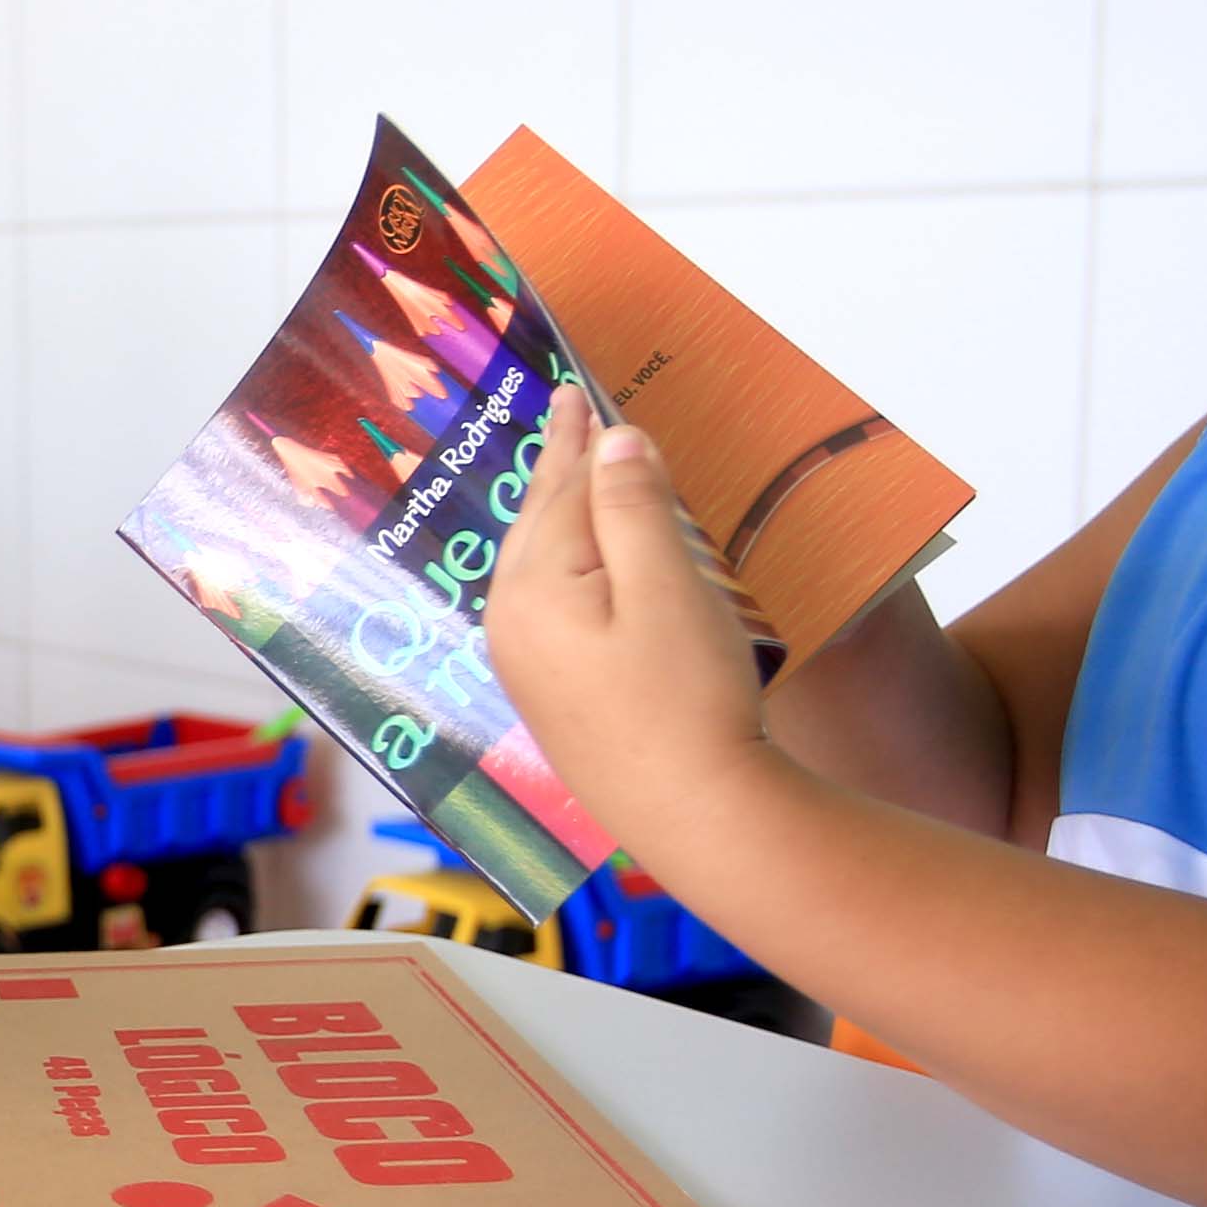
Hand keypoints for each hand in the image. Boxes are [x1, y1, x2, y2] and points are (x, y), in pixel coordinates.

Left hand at [477, 385, 780, 835]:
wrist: (694, 815)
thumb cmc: (687, 700)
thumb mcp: (667, 587)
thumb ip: (633, 509)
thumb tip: (613, 441)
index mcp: (533, 587)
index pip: (561, 491)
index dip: (578, 437)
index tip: (575, 392)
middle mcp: (512, 625)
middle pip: (541, 524)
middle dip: (559, 470)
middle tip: (567, 415)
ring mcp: (527, 666)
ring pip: (542, 565)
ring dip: (562, 517)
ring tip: (571, 474)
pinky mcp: (552, 698)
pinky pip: (552, 606)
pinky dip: (570, 566)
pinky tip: (583, 565)